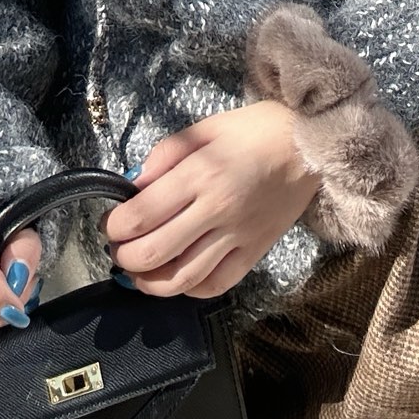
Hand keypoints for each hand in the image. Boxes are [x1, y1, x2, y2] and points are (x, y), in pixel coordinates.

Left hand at [100, 100, 319, 297]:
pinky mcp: (255, 252)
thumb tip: (133, 187)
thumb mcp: (204, 129)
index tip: (110, 223)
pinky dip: (189, 290)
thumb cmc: (254, 130)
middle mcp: (217, 210)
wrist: (309, 142)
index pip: (142, 215)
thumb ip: (164, 156)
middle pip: (155, 253)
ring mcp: (237, 236)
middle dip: (125, 257)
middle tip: (118, 250)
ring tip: (138, 273)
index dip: (116, 226)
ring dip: (149, 283)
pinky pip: (216, 285)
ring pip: (182, 278)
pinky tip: (177, 279)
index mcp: (200, 174)